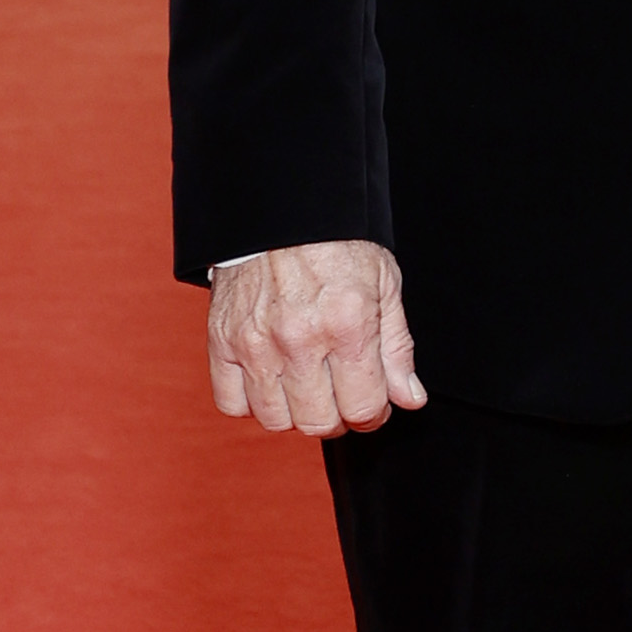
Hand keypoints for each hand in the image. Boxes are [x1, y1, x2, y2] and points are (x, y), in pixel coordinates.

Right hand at [207, 240, 425, 435]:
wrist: (282, 209)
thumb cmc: (337, 243)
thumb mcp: (385, 285)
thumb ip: (397, 348)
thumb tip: (409, 398)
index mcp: (346, 326)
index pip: (364, 409)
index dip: (374, 413)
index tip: (372, 403)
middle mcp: (299, 340)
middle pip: (319, 422)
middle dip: (339, 417)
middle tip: (341, 395)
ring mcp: (256, 343)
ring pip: (275, 420)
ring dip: (296, 413)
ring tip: (307, 387)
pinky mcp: (222, 341)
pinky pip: (231, 403)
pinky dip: (252, 403)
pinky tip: (272, 382)